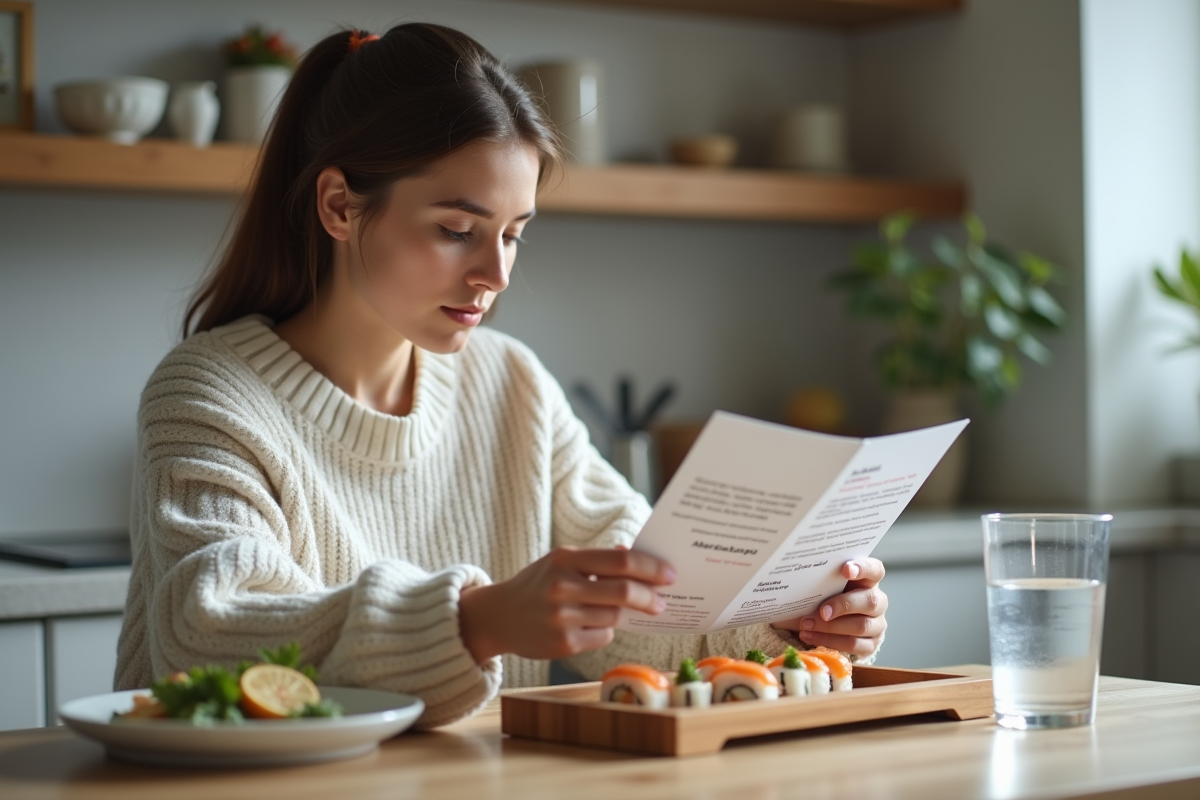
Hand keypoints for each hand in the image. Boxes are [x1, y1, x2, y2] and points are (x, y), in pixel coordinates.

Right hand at [458, 546, 674, 662]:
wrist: (498, 616)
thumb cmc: (538, 584)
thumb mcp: (561, 562)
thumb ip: (597, 560)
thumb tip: (635, 556)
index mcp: (565, 559)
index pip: (621, 561)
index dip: (650, 568)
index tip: (669, 574)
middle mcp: (563, 587)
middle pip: (624, 592)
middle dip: (650, 597)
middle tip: (661, 601)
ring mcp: (563, 617)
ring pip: (615, 617)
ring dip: (622, 615)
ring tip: (611, 611)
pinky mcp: (564, 644)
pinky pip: (603, 637)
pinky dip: (604, 631)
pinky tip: (586, 626)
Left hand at [772, 558, 887, 657]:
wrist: (823, 624)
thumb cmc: (822, 598)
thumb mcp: (821, 586)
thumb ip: (817, 580)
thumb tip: (793, 576)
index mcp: (867, 580)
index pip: (875, 569)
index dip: (863, 568)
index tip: (846, 569)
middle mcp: (877, 601)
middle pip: (870, 601)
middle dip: (843, 605)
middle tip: (821, 610)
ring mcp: (877, 624)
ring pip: (861, 626)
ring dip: (830, 627)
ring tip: (806, 625)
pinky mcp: (871, 644)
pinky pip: (854, 645)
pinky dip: (830, 642)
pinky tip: (809, 637)